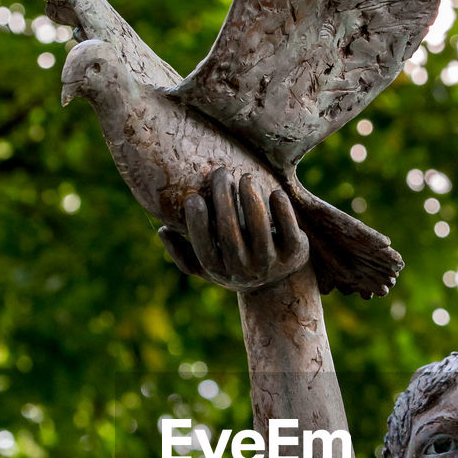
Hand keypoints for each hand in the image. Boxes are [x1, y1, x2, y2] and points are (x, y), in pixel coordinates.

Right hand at [157, 167, 310, 292]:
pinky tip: (274, 191)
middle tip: (220, 172)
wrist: (280, 285)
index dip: (197, 223)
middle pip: (230, 234)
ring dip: (251, 199)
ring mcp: (271, 263)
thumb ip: (183, 253)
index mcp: (220, 271)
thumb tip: (162, 230)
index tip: (193, 197)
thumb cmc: (236, 266)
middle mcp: (245, 271)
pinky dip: (281, 208)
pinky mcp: (294, 253)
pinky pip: (288, 228)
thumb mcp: (208, 268)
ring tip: (245, 177)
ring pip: (259, 229)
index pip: (205, 249)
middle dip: (224, 200)